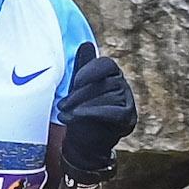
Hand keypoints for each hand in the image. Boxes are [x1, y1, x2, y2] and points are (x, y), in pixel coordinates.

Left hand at [56, 42, 136, 183]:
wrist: (85, 145)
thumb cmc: (79, 113)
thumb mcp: (77, 90)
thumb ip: (82, 69)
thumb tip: (85, 43)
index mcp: (112, 75)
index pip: (106, 65)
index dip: (90, 70)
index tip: (75, 81)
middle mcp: (123, 86)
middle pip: (103, 83)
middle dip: (79, 94)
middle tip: (61, 105)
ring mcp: (128, 103)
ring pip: (106, 97)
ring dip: (82, 106)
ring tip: (64, 114)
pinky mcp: (128, 119)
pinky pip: (112, 112)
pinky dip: (93, 113)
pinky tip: (76, 116)